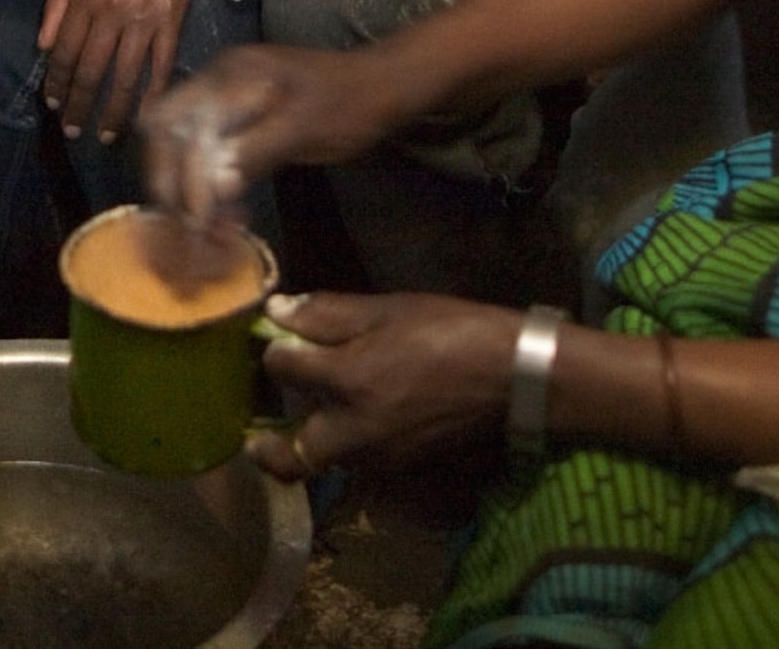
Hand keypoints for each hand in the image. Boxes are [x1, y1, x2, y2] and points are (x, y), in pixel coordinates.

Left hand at [36, 0, 211, 141]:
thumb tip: (43, 46)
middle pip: (90, 70)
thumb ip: (58, 2)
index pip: (64, 50)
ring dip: (113, 111)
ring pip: (125, 76)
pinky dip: (154, 94)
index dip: (56, 81)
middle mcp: (113, 11)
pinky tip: (145, 116)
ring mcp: (146, 19)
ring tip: (105, 136)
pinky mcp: (174, 22)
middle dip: (78, 106)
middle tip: (72, 132)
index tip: (52, 105)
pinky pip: (161, 65)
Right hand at [141, 43, 410, 217]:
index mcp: (229, 76)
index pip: (175, 124)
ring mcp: (227, 100)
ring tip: (208, 231)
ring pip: (182, 146)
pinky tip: (229, 215)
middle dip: (171, 183)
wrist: (383, 86)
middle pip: (166, 133)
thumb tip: (211, 184)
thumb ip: (256, 150)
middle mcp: (218, 82)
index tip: (194, 220)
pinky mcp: (241, 121)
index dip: (177, 173)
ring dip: (188, 189)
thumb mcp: (305, 128)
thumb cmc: (349, 104)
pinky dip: (210, 187)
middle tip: (189, 230)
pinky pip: (208, 153)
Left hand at [249, 292, 516, 483]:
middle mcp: (354, 431)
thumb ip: (328, 315)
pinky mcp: (404, 469)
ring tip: (317, 414)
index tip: (277, 340)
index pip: (281, 368)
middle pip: (292, 454)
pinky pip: (359, 464)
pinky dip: (348, 448)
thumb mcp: (388, 310)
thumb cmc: (452, 331)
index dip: (274, 350)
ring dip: (312, 444)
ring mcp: (380, 458)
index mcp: (347, 381)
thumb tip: (278, 312)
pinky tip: (360, 419)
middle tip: (262, 426)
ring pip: (326, 462)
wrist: (516, 377)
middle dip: (271, 444)